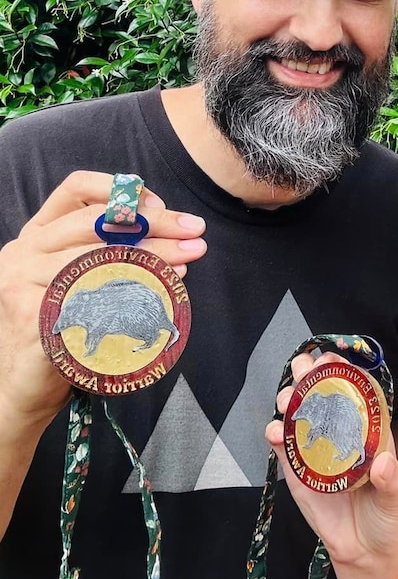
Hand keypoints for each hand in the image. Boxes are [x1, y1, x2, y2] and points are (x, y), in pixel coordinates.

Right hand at [0, 170, 207, 425]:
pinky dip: (133, 292)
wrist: (24, 389)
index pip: (76, 189)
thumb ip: (116, 251)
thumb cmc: (67, 330)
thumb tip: (178, 235)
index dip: (120, 189)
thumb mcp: (88, 280)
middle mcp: (23, 251)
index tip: (160, 204)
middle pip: (95, 221)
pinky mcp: (31, 315)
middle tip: (196, 232)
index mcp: (37, 234)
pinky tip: (161, 294)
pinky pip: (92, 297)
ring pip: (98, 256)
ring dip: (153, 258)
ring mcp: (20, 281)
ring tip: (188, 263)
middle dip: (154, 224)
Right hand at [266, 353, 397, 578]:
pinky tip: (274, 431)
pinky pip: (283, 449)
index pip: (353, 393)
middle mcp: (340, 436)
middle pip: (322, 397)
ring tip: (287, 397)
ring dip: (290, 400)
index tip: (331, 359)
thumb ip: (391, 480)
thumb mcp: (396, 499)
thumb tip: (383, 463)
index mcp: (368, 433)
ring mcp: (315, 452)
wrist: (365, 555)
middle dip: (309, 376)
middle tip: (303, 368)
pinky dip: (275, 436)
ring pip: (299, 416)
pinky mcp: (297, 473)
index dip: (341, 372)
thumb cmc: (388, 519)